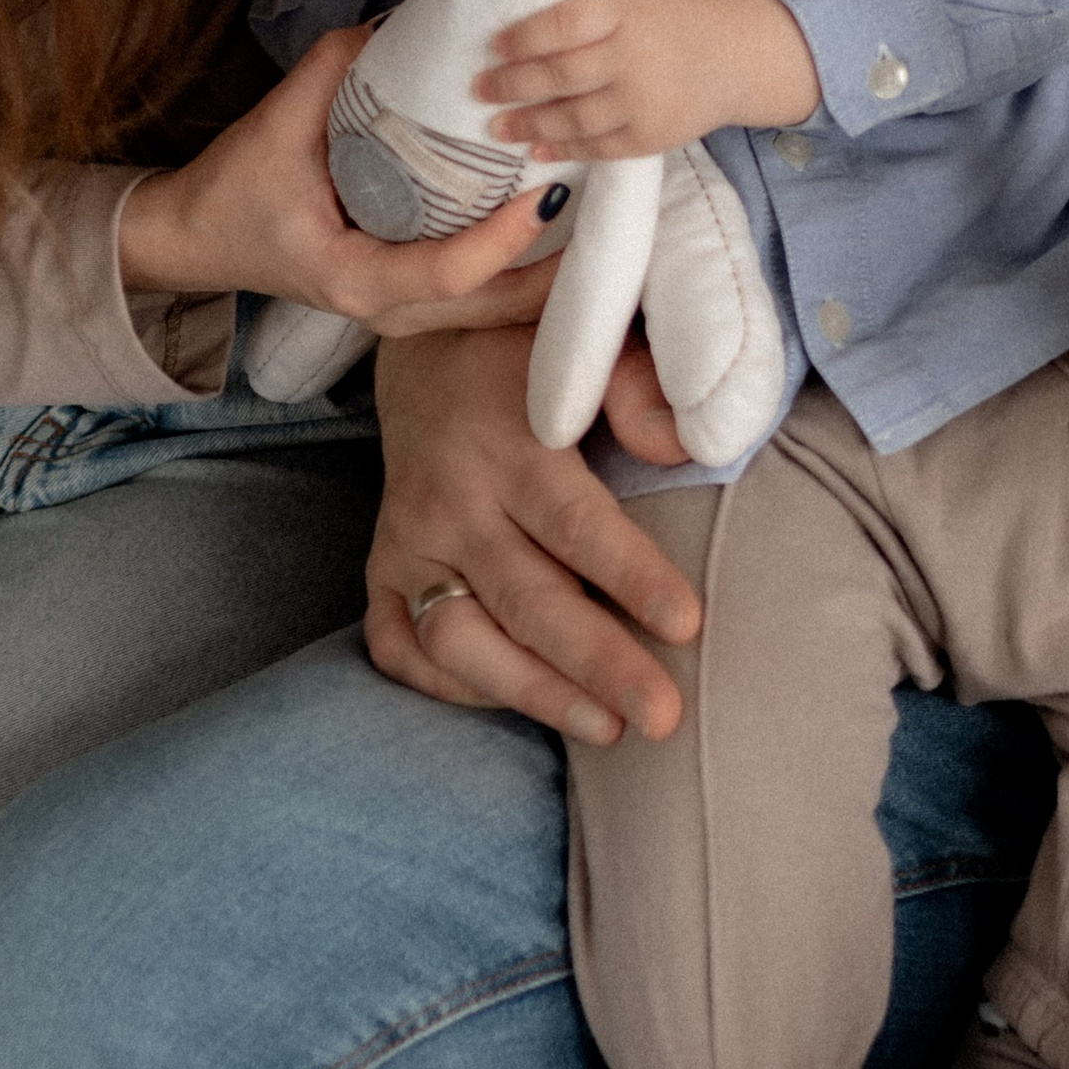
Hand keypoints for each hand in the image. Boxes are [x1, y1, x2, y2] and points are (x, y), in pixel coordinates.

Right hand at [119, 23, 555, 333]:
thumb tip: (395, 24)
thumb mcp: (274, 127)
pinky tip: (552, 229)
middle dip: (555, 268)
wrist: (193, 240)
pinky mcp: (402, 299)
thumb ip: (332, 72)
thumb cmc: (231, 193)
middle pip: (492, 306)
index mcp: (354, 277)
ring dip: (546, 272)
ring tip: (596, 219)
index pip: (451, 272)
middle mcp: (383, 309)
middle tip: (604, 210)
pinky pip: (475, 296)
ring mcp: (396, 314)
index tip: (547, 195)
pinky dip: (518, 268)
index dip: (505, 239)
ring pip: (491, 310)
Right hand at [366, 322, 701, 740]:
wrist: (424, 352)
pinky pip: (401, 649)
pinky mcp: (380, 571)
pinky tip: (521, 698)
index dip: (631, 575)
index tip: (688, 625)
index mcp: (508, 439)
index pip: (573, 521)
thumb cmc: (530, 354)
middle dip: (597, 665)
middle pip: (525, 599)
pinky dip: (455, 686)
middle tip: (663, 717)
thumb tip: (680, 447)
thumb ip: (638, 383)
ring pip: (458, 640)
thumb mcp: (585, 338)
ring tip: (610, 730)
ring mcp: (406, 542)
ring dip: (533, 692)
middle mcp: (449, 500)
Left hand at [476, 0, 819, 158]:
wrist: (748, 52)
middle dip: (511, 84)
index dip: (522, 37)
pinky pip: (599, 147)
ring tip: (497, 127)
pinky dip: (564, 149)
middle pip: (558, 75)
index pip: (562, 24)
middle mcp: (633, 56)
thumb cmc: (688, 9)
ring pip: (572, 116)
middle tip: (479, 88)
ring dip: (528, 123)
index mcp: (628, 9)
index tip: (493, 44)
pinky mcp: (654, 135)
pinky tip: (537, 150)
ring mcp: (643, 101)